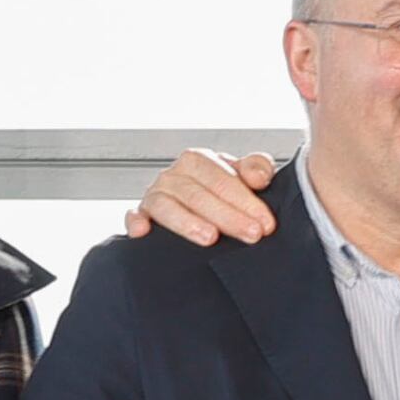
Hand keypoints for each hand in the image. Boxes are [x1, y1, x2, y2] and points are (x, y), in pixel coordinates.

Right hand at [121, 147, 280, 245]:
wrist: (196, 211)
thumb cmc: (220, 194)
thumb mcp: (241, 177)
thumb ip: (256, 168)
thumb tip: (260, 177)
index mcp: (198, 161)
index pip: (222, 178)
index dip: (246, 201)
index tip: (265, 223)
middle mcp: (173, 175)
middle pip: (198, 194)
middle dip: (227, 216)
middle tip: (251, 235)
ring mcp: (154, 195)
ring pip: (168, 206)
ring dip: (188, 222)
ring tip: (210, 238)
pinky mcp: (140, 216)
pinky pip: (134, 217)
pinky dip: (136, 222)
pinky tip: (144, 232)